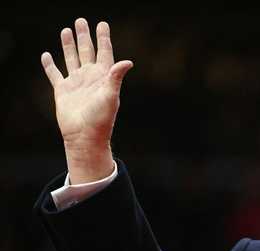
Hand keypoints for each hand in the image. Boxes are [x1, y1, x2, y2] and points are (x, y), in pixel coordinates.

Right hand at [41, 18, 132, 182]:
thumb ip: (116, 77)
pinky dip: (49, 65)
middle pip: (87, 51)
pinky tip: (47, 55)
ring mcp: (76, 83)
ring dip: (69, 45)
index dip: (103, 38)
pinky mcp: (62, 91)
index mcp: (104, 76)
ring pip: (71, 59)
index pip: (104, 52)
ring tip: (66, 30)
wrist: (85, 136)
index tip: (102, 24)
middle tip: (81, 21)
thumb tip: (128, 62)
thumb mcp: (111, 95)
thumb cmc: (101, 118)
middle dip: (85, 36)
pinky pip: (54, 74)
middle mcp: (90, 77)